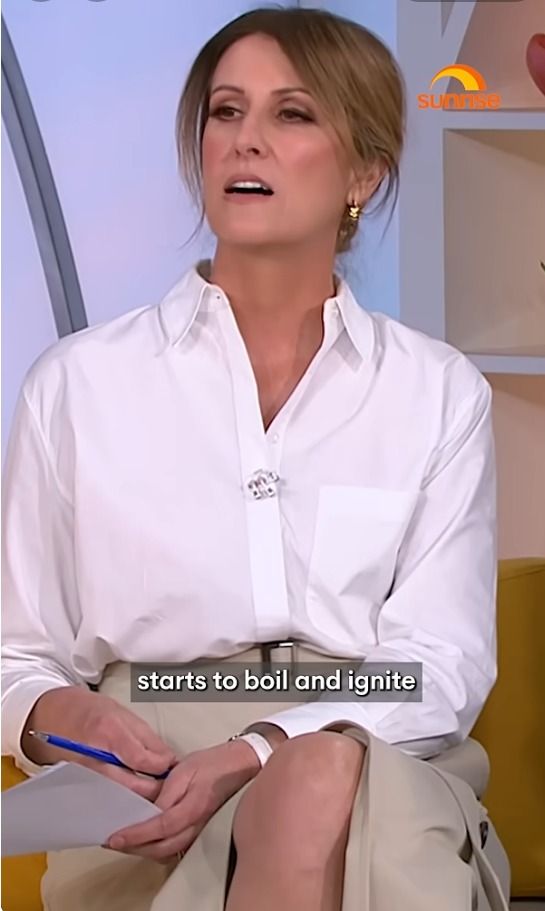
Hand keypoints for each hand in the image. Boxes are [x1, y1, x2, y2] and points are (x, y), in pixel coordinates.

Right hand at [22, 686, 175, 800]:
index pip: (141, 761)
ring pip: (120, 797)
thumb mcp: (125, 715)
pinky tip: (131, 791)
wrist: (55, 715)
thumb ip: (148, 740)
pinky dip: (122, 798)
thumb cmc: (90, 711)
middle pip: (131, 787)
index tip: (169, 765)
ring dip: (138, 797)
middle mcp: (94, 757)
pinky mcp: (80, 786)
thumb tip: (168, 761)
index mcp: (108, 731)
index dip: (161, 766)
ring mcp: (84, 775)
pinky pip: (107, 798)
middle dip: (153, 790)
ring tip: (149, 786)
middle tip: (166, 785)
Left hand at [106, 740, 260, 862]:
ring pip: (167, 852)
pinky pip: (174, 847)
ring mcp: (199, 831)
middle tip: (112, 841)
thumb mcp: (184, 769)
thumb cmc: (213, 764)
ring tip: (124, 841)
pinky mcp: (199, 831)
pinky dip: (156, 848)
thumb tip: (148, 809)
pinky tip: (145, 838)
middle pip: (160, 848)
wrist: (239, 766)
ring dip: (143, 850)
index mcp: (192, 808)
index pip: (158, 828)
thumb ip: (165, 790)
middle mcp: (196, 825)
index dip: (135, 835)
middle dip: (133, 847)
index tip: (114, 837)